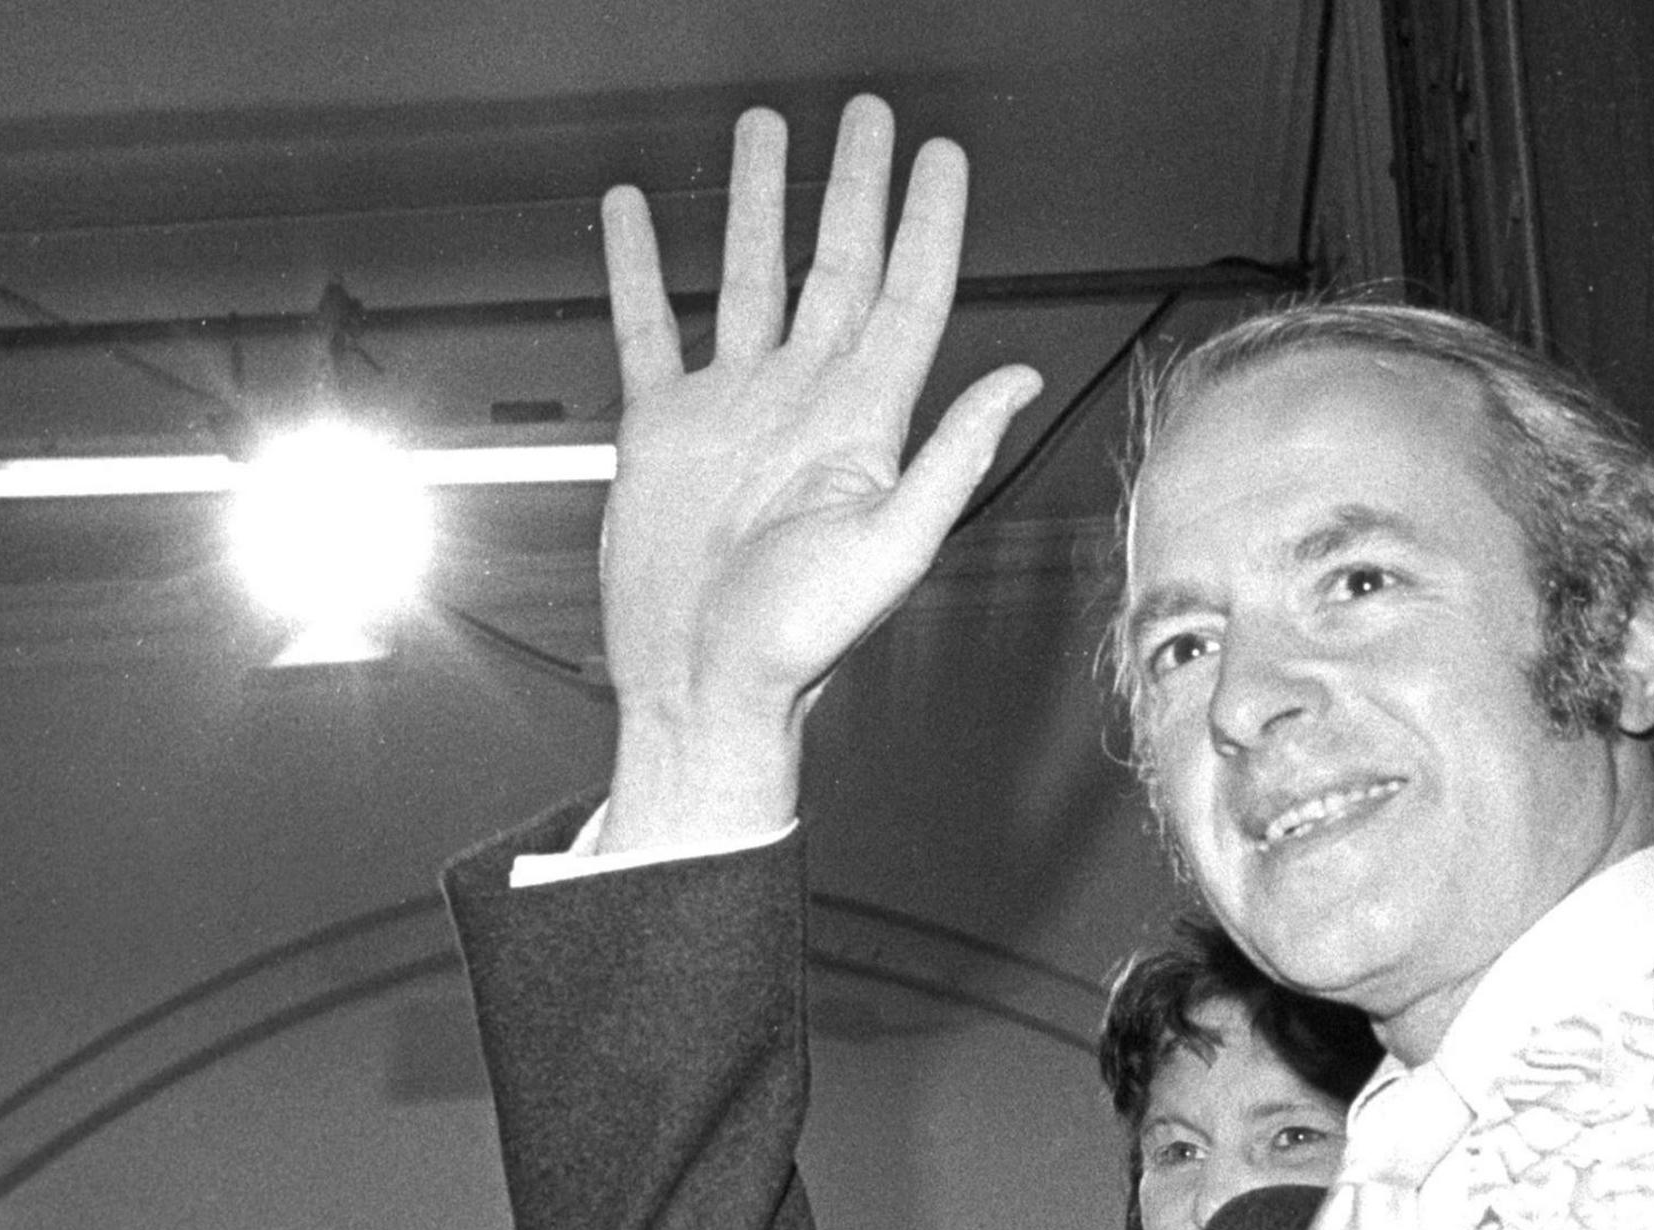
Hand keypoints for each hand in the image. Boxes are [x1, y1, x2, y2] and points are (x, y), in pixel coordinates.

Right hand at [593, 95, 1044, 851]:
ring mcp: (733, 408)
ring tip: (761, 134)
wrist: (700, 689)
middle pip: (835, 267)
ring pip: (747, 277)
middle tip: (864, 116)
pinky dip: (639, 269)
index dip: (927, 223)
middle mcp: (802, 402)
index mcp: (862, 423)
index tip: (941, 156)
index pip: (909, 296)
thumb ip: (951, 459)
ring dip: (757, 204)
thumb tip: (1019, 381)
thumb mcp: (890, 550)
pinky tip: (634, 216)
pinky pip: (650, 328)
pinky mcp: (664, 429)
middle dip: (851, 188)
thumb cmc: (796, 645)